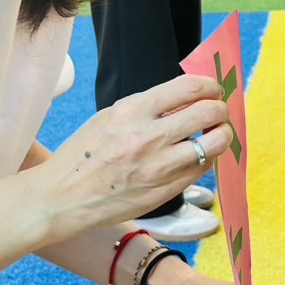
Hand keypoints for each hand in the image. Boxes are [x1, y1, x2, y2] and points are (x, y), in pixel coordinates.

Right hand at [34, 75, 232, 242]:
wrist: (63, 198)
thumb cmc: (85, 155)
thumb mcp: (110, 118)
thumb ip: (148, 108)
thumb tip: (187, 99)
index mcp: (133, 110)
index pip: (190, 87)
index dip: (210, 86)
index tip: (213, 89)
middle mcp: (149, 136)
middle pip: (209, 112)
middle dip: (221, 109)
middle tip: (218, 112)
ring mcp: (160, 166)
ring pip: (215, 144)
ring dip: (221, 135)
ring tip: (215, 134)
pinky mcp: (166, 190)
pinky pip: (202, 168)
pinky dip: (206, 158)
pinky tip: (196, 156)